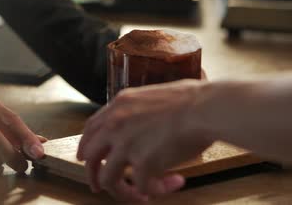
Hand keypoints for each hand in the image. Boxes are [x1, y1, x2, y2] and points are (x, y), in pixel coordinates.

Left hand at [77, 79, 211, 201]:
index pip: (90, 130)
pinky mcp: (142, 164)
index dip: (87, 147)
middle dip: (93, 176)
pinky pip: (143, 187)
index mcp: (118, 106)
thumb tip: (139, 128)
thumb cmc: (192, 101)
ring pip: (109, 180)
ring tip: (143, 197)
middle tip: (98, 188)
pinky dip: (159, 190)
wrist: (206, 109)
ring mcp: (126, 145)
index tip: (86, 159)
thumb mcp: (152, 96)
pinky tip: (176, 182)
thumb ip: (138, 112)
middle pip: (91, 158)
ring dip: (126, 193)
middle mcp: (115, 125)